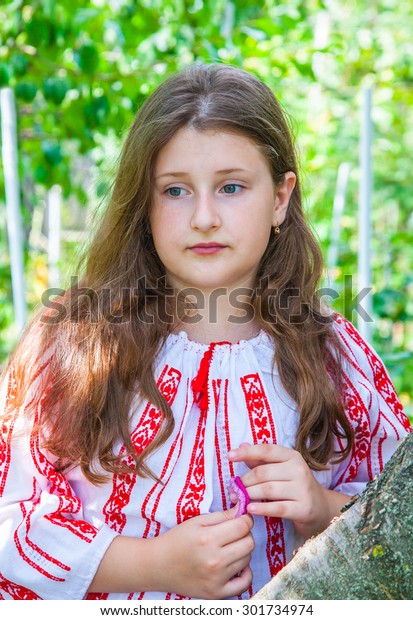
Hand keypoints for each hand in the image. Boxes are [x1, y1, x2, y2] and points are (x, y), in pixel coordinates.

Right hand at [154, 506, 254, 598]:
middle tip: (233, 533)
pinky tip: (236, 566)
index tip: (240, 518)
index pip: (243, 526)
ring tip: (228, 548)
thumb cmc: (177, 540)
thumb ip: (222, 515)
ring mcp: (216, 579)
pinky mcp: (217, 593)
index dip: (245, 519)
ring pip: (247, 559)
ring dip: (242, 551)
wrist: (158, 566)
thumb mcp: (197, 522)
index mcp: (208, 538)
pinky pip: (244, 584)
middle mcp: (214, 560)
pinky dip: (245, 573)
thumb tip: (243, 510)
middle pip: (249, 543)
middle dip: (244, 534)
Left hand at [228, 443, 349, 538]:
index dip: (247, 452)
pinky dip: (262, 508)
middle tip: (232, 489)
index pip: (266, 450)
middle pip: (263, 472)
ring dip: (249, 495)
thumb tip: (241, 445)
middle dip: (244, 481)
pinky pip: (278, 508)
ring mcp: (303, 489)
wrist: (321, 508)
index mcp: (292, 456)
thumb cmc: (294, 486)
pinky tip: (251, 509)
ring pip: (268, 490)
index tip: (229, 456)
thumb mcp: (280, 469)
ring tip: (238, 500)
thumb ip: (260, 460)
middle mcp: (299, 470)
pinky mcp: (304, 508)